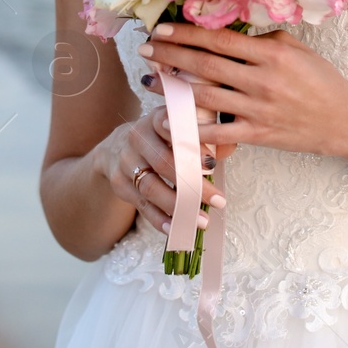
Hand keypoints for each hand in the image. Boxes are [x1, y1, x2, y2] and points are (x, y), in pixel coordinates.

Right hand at [95, 104, 227, 236]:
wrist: (118, 146)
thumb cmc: (161, 138)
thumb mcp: (179, 128)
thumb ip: (205, 135)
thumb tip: (229, 146)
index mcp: (156, 119)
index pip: (172, 128)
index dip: (192, 145)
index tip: (212, 163)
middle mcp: (137, 137)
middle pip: (164, 163)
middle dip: (193, 184)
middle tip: (218, 200)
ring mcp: (126, 161)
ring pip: (151, 187)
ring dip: (178, 206)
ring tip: (203, 220)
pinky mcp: (119, 184)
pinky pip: (142, 205)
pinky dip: (160, 219)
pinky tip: (177, 227)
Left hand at [138, 21, 347, 158]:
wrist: (345, 120)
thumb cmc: (322, 80)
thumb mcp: (297, 49)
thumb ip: (264, 39)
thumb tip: (231, 33)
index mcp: (270, 53)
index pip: (219, 41)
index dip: (186, 34)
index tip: (160, 29)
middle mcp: (261, 79)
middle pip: (205, 66)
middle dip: (170, 56)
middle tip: (144, 49)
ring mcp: (258, 109)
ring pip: (206, 97)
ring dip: (173, 89)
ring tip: (148, 81)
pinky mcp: (258, 134)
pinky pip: (219, 132)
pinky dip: (192, 129)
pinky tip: (169, 122)